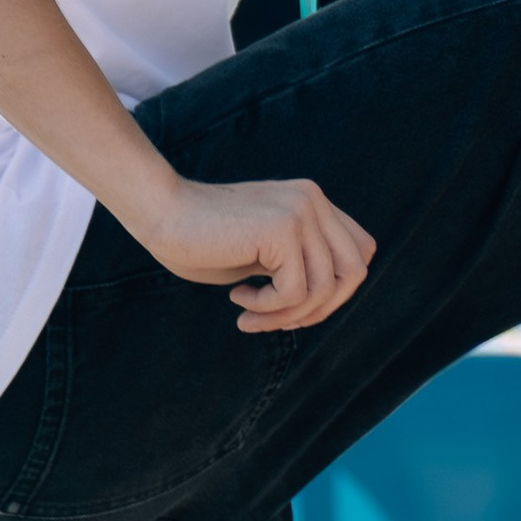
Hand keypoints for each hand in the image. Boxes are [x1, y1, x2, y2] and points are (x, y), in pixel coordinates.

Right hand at [135, 172, 375, 330]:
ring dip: (286, 315)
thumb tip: (328, 301)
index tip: (294, 306)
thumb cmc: (202, 240)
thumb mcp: (264, 255)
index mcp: (313, 202)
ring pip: (324, 289)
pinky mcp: (283, 229)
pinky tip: (239, 299)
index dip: (336, 290)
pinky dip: (268, 308)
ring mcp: (301, 211)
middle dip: (320, 309)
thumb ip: (299, 265)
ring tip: (250, 316)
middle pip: (354, 272)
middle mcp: (314, 200)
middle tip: (277, 320)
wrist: (161, 213)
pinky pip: (295, 292)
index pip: (359, 253)